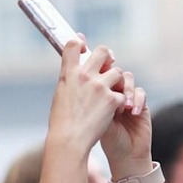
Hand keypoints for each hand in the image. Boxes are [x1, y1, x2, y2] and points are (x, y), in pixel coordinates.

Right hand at [47, 38, 126, 156]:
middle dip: (108, 57)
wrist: (69, 140)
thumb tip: (72, 70)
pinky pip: (122, 95)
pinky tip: (114, 112)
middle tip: (110, 63)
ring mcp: (99, 86)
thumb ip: (70, 79)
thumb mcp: (61, 94)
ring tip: (113, 93)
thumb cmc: (62, 121)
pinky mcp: (112, 100)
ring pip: (118, 72)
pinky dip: (120, 103)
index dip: (79, 43)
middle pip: (103, 52)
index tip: (83, 46)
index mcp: (69, 74)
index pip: (73, 45)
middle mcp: (85, 76)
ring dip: (117, 82)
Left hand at [101, 66, 152, 175]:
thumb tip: (84, 81)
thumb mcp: (93, 118)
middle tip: (110, 85)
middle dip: (113, 75)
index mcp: (97, 93)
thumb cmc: (106, 141)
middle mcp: (112, 93)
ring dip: (126, 90)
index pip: (98, 73)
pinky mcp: (141, 105)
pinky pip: (141, 93)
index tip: (97, 71)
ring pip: (128, 79)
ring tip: (123, 107)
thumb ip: (91, 100)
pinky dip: (137, 100)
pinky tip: (132, 113)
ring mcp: (127, 98)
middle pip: (114, 71)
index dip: (99, 67)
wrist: (123, 157)